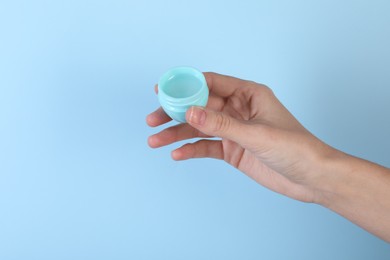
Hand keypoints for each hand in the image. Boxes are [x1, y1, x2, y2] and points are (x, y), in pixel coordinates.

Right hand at [147, 72, 333, 202]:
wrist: (311, 178)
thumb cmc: (295, 148)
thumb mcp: (255, 134)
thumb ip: (221, 124)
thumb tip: (190, 112)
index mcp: (248, 94)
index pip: (211, 83)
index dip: (186, 85)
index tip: (164, 90)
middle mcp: (238, 110)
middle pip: (200, 107)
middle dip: (176, 113)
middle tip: (153, 119)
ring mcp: (234, 130)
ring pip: (200, 128)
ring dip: (177, 134)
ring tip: (156, 141)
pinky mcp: (233, 150)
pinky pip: (207, 146)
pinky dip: (192, 150)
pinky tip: (177, 154)